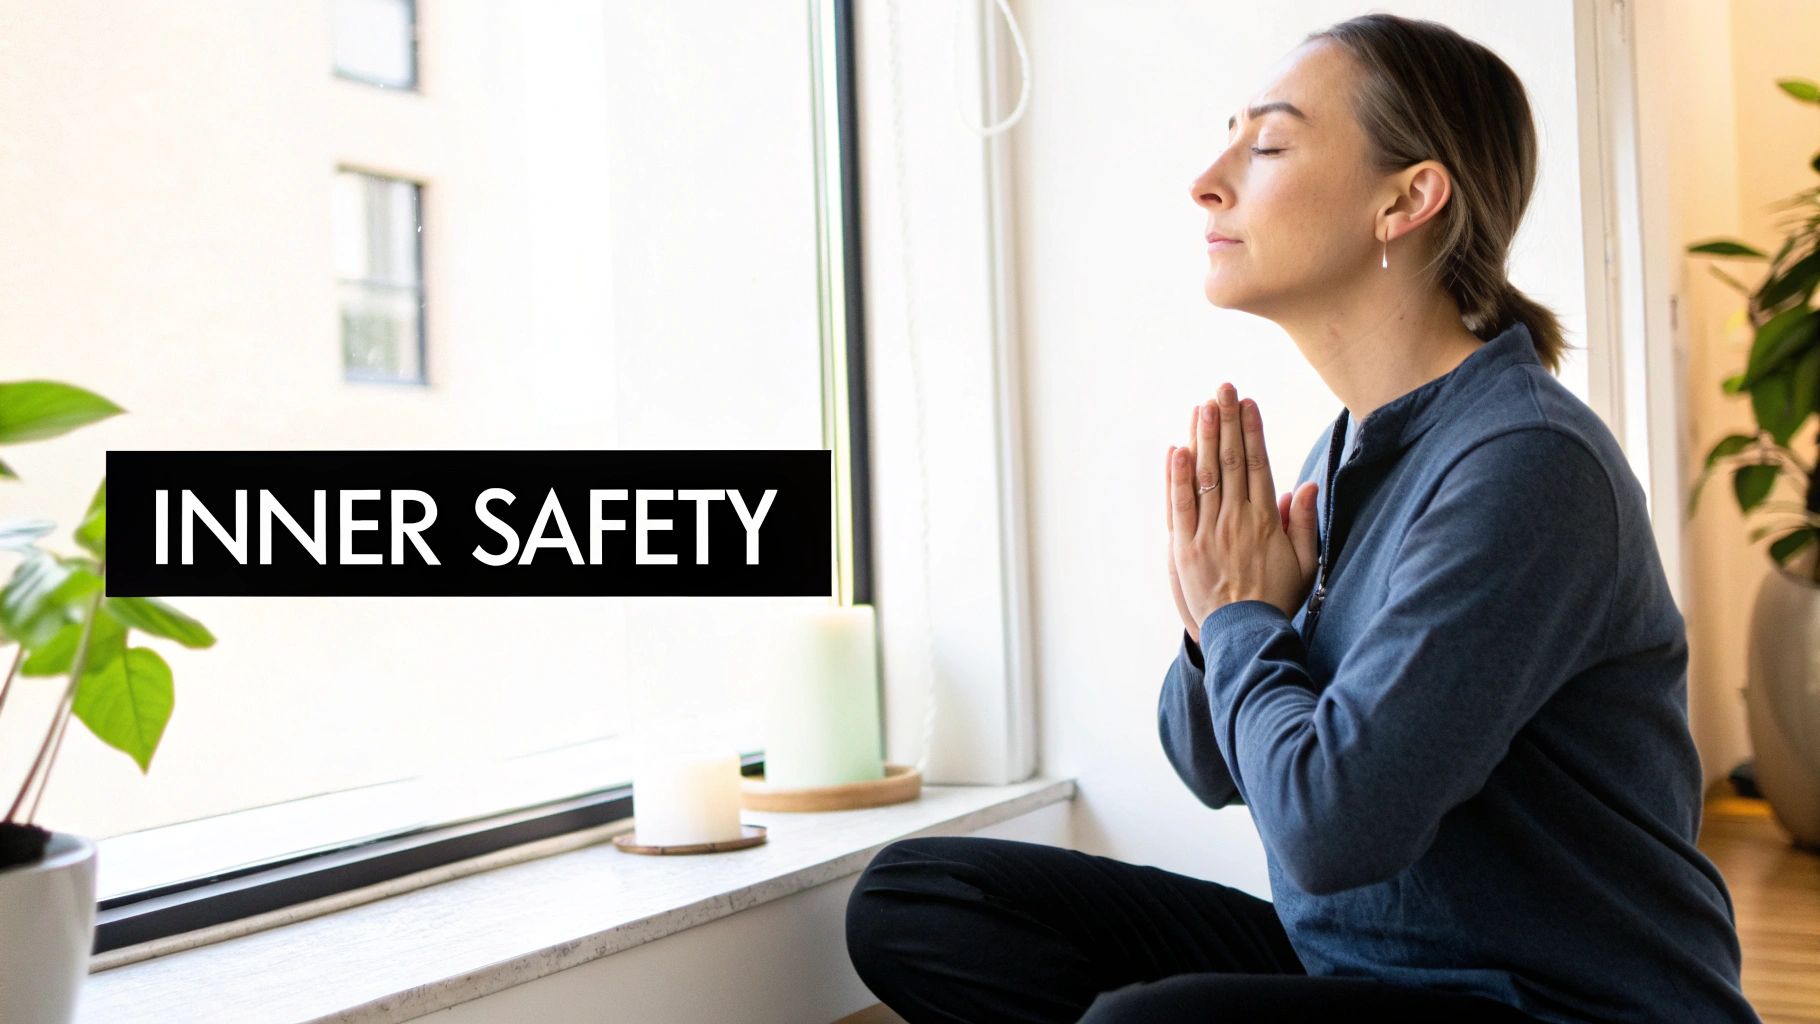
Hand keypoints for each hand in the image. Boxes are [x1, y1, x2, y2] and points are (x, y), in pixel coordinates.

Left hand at [1169, 384, 1320, 627]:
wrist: (1245, 635)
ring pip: (1205, 476)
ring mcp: (1208, 532)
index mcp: (1265, 520)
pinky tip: (1176, 449)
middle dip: (1226, 421)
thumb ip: (1303, 523)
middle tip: (1222, 388)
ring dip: (1202, 438)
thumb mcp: (1304, 563)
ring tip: (1201, 406)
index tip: (1247, 403)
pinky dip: (1177, 477)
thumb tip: (1304, 485)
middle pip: (1230, 461)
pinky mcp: (1183, 547)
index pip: (1258, 464)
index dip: (1251, 431)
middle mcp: (1236, 520)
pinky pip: (1179, 506)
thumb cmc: (1276, 598)